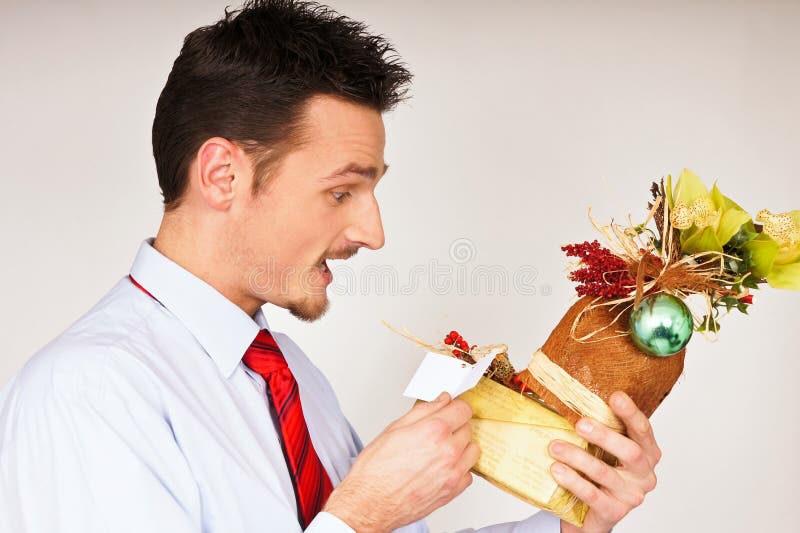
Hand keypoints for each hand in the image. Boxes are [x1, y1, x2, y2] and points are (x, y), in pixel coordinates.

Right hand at [323, 392, 479, 531]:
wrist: (370, 503)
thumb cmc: (376, 470)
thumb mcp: (395, 429)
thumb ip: (424, 411)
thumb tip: (441, 401)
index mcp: (434, 431)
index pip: (463, 409)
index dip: (455, 407)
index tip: (451, 409)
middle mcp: (448, 451)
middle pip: (468, 428)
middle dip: (455, 426)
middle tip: (438, 432)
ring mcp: (453, 473)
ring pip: (472, 450)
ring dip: (461, 447)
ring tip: (441, 450)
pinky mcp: (453, 490)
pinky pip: (468, 473)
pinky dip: (459, 469)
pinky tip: (442, 467)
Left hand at [548, 391, 659, 532]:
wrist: (591, 514)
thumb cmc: (597, 474)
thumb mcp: (603, 449)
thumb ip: (599, 428)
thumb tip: (572, 396)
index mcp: (647, 453)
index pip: (643, 430)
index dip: (631, 413)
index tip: (616, 396)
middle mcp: (644, 475)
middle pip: (631, 452)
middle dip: (605, 436)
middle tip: (580, 423)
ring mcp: (631, 496)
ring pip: (606, 473)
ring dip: (578, 457)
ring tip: (555, 447)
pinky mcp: (613, 512)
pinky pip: (592, 495)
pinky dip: (573, 481)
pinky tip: (557, 470)